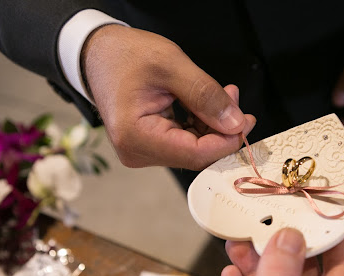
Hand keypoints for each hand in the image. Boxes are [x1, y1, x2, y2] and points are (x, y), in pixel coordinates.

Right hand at [83, 25, 255, 168]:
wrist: (97, 53)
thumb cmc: (125, 55)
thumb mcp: (171, 65)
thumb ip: (205, 95)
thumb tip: (235, 124)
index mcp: (136, 136)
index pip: (195, 154)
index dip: (226, 141)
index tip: (246, 121)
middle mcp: (137, 151)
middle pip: (195, 154)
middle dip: (222, 130)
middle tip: (236, 100)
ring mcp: (142, 151)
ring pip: (193, 148)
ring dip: (213, 125)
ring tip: (224, 94)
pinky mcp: (149, 145)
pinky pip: (184, 142)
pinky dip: (200, 124)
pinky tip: (208, 104)